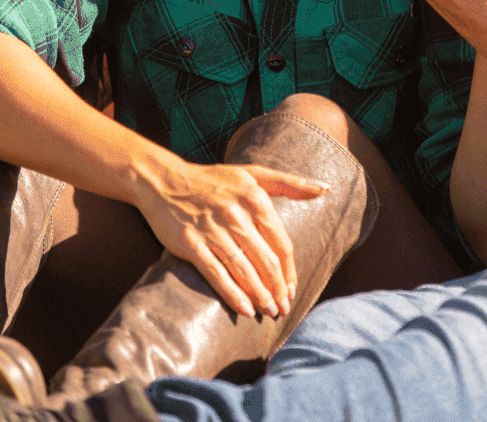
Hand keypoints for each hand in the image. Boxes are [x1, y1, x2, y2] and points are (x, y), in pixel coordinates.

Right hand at [132, 156, 325, 319]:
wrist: (163, 181)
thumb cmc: (212, 180)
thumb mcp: (251, 173)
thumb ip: (288, 183)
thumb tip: (324, 189)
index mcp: (254, 197)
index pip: (281, 243)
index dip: (289, 271)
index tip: (292, 289)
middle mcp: (235, 214)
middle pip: (266, 261)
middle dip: (278, 289)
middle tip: (283, 309)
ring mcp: (212, 229)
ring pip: (244, 270)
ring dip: (260, 296)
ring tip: (269, 312)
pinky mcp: (191, 243)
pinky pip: (216, 274)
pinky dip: (232, 294)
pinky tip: (245, 310)